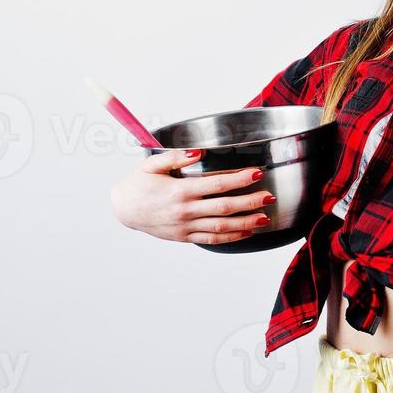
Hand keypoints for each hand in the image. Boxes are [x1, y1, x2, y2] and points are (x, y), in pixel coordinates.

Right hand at [109, 149, 274, 244]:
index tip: (256, 173)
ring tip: (264, 218)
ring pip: (221, 227)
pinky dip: (231, 237)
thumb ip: (177, 157)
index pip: (216, 184)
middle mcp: (185, 210)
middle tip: (269, 197)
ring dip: (245, 223)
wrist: (123, 210)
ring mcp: (185, 226)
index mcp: (180, 190)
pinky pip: (212, 240)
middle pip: (224, 207)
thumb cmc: (138, 184)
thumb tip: (199, 152)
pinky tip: (246, 232)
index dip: (239, 179)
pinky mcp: (184, 237)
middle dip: (250, 202)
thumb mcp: (152, 164)